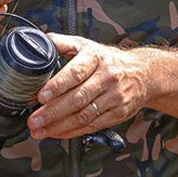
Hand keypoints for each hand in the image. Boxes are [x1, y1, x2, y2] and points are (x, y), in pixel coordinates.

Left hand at [27, 33, 151, 139]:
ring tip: (39, 130)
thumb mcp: (86, 45)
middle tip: (34, 120)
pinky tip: (57, 133)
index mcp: (96, 58)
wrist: (143, 73)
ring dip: (59, 126)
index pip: (76, 73)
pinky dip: (72, 132)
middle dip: (52, 112)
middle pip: (78, 98)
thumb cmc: (108, 60)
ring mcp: (114, 97)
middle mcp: (107, 77)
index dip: (58, 85)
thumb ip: (61, 43)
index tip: (41, 96)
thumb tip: (38, 43)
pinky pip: (92, 126)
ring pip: (83, 115)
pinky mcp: (118, 113)